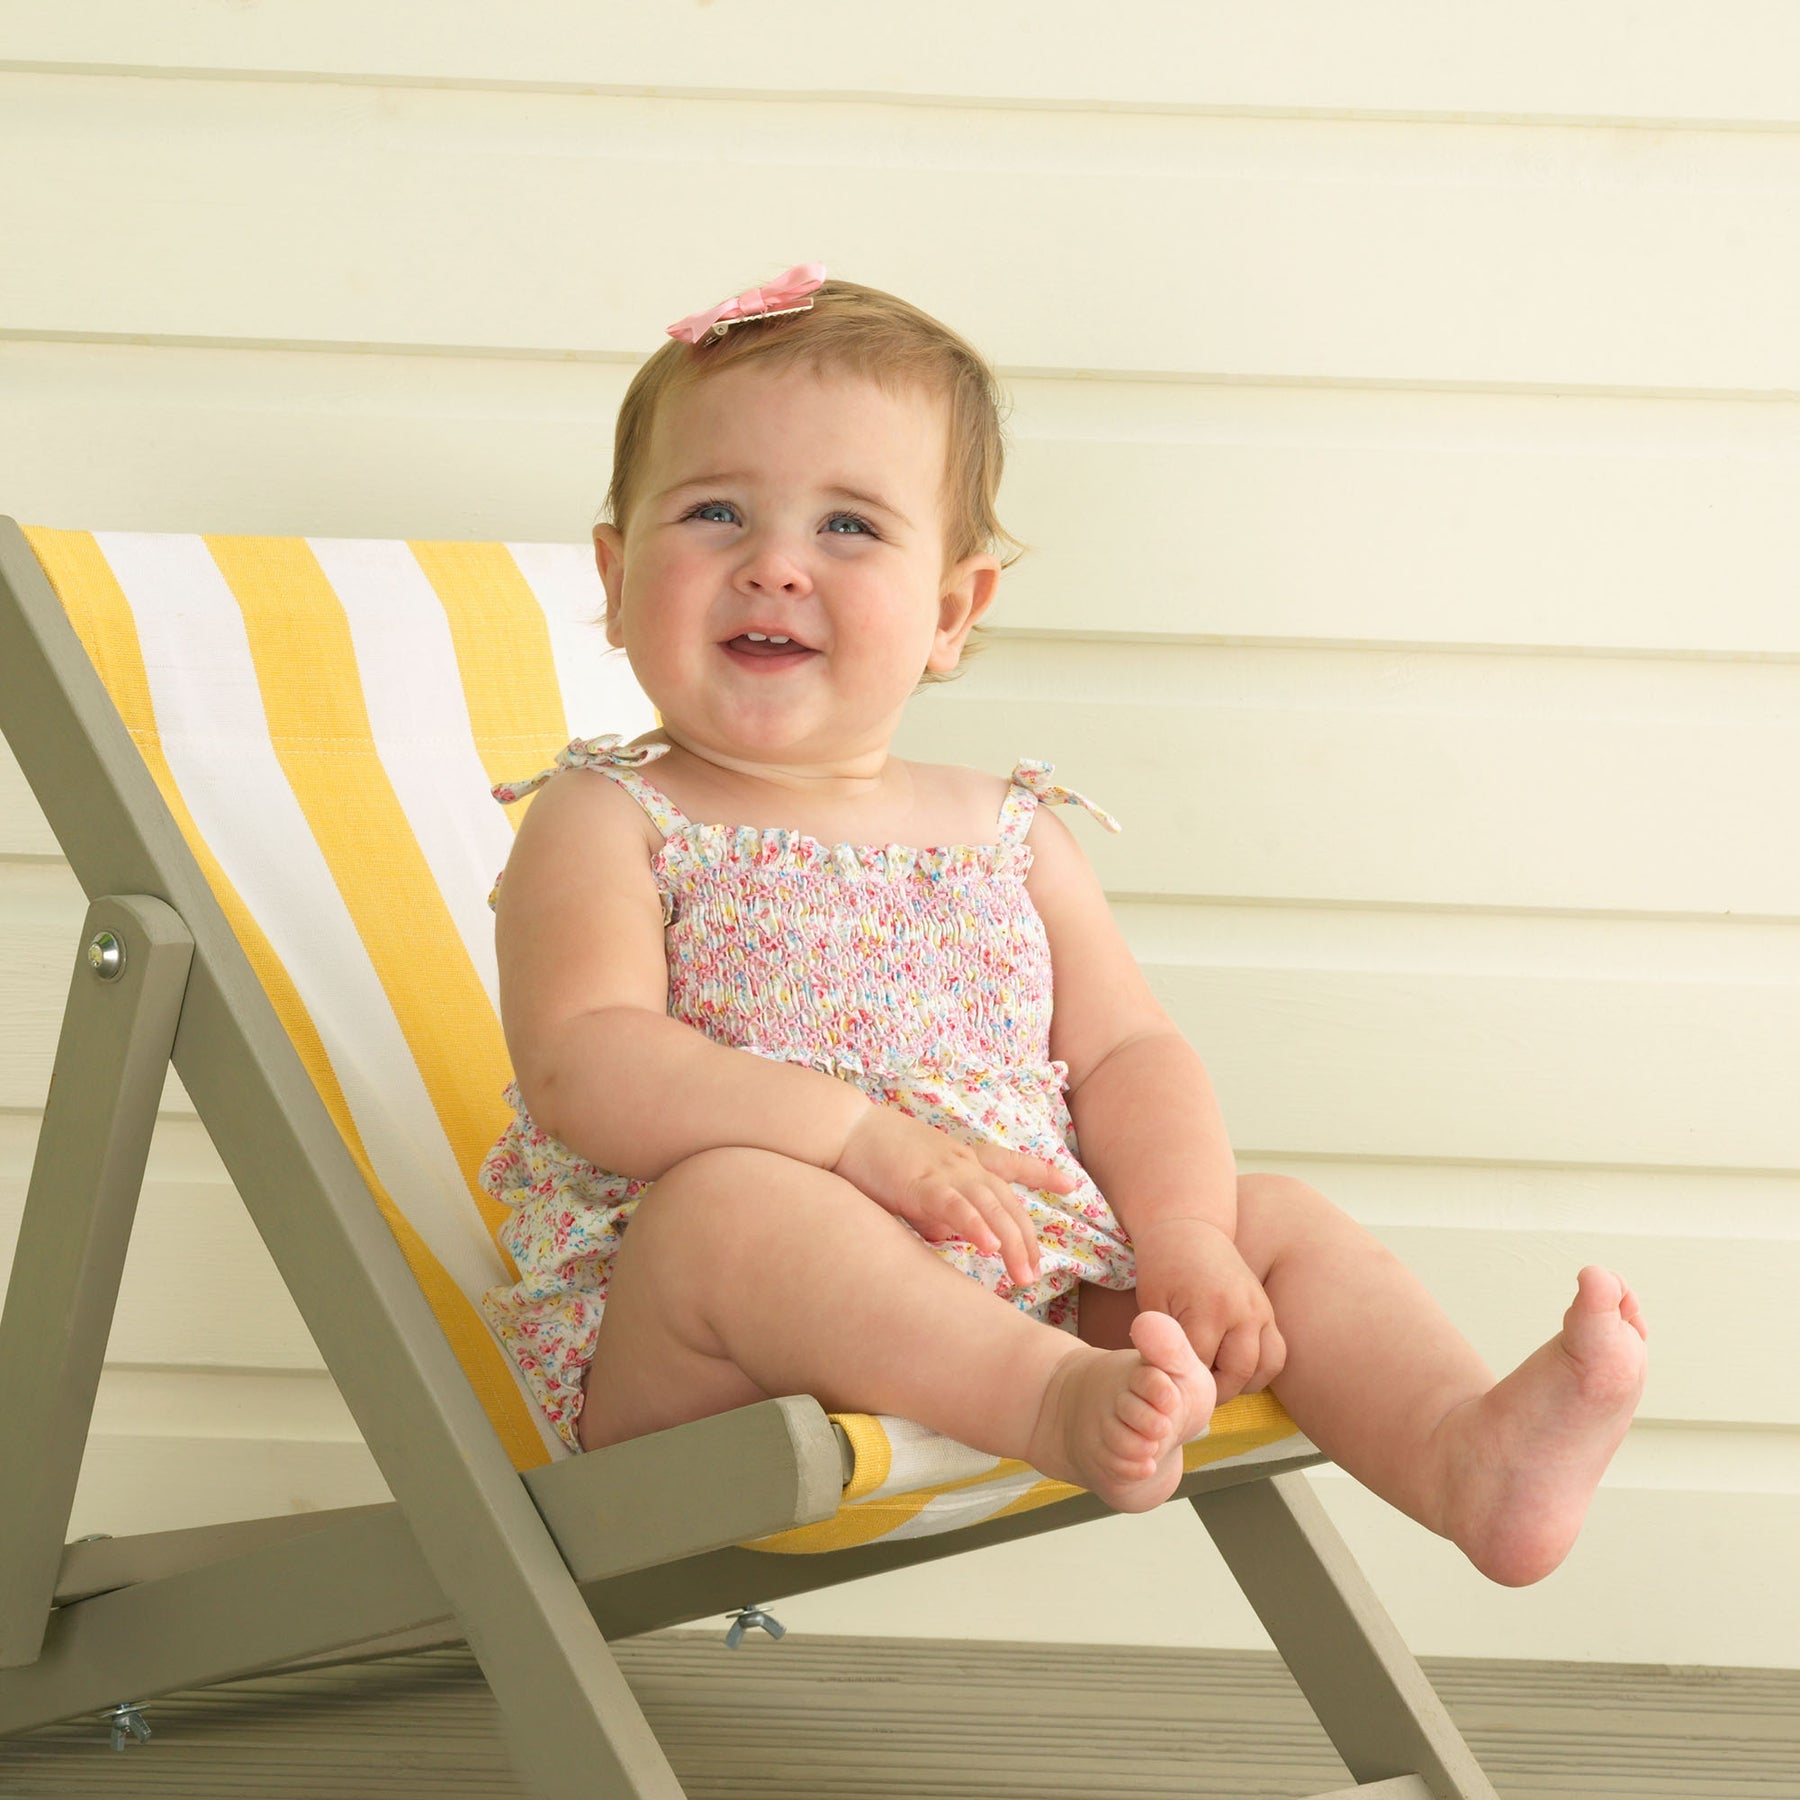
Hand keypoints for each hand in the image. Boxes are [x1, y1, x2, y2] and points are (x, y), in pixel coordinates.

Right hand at [831, 1106, 1075, 1290]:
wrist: (846, 1129)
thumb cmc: (875, 1158)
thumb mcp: (914, 1186)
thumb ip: (934, 1210)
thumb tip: (945, 1234)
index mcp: (962, 1160)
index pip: (1011, 1164)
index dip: (1042, 1173)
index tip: (1070, 1184)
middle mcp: (963, 1163)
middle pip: (1008, 1202)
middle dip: (1025, 1240)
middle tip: (1033, 1274)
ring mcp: (946, 1171)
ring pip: (991, 1208)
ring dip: (1011, 1243)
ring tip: (1023, 1275)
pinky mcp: (922, 1182)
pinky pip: (956, 1206)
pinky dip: (975, 1226)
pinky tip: (988, 1248)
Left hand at [1130, 1218, 1285, 1404]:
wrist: (1188, 1230)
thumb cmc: (1163, 1268)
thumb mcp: (1152, 1306)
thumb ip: (1163, 1345)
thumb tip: (1169, 1384)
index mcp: (1210, 1309)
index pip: (1202, 1367)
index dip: (1184, 1381)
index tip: (1172, 1383)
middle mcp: (1243, 1311)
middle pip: (1237, 1373)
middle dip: (1214, 1389)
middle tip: (1193, 1388)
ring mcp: (1261, 1310)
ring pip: (1264, 1368)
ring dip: (1241, 1382)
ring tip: (1215, 1376)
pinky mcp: (1269, 1311)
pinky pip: (1276, 1353)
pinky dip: (1259, 1369)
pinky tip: (1233, 1366)